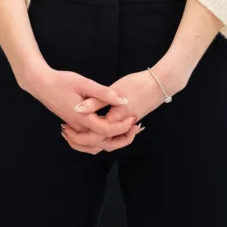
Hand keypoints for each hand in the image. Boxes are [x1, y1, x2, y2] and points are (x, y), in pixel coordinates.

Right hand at [18, 64, 135, 140]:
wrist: (40, 84)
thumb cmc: (61, 81)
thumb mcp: (84, 83)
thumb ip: (104, 93)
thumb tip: (123, 100)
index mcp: (83, 118)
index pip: (106, 130)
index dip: (122, 127)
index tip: (132, 117)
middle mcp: (79, 127)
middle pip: (102, 143)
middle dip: (121, 139)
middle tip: (134, 128)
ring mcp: (75, 128)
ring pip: (94, 146)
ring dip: (111, 142)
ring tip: (124, 132)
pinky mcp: (72, 125)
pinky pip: (88, 141)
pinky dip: (99, 141)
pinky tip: (107, 130)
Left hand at [63, 67, 177, 151]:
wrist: (161, 83)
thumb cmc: (137, 83)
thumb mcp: (114, 90)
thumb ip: (96, 101)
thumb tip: (78, 109)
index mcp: (117, 119)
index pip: (95, 135)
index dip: (79, 134)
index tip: (65, 128)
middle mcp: (123, 126)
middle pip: (102, 143)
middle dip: (83, 142)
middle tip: (66, 133)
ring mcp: (128, 124)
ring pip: (108, 140)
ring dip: (92, 138)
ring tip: (75, 131)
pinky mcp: (130, 120)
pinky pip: (114, 133)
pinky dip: (102, 133)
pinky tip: (92, 123)